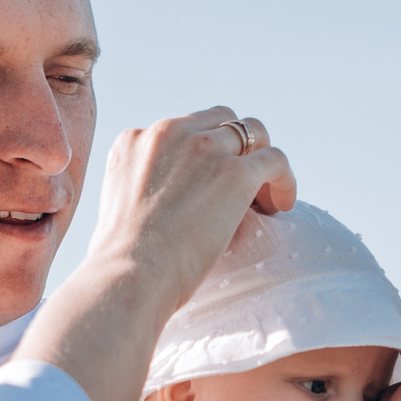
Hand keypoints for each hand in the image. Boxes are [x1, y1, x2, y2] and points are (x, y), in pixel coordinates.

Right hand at [16, 108, 296, 400]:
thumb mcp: (116, 209)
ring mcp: (204, 149)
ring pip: (253, 132)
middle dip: (235, 151)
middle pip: (221, 121)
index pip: (183, 129)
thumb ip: (137, 191)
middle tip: (243, 191)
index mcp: (134, 140)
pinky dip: (283, 180)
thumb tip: (158, 212)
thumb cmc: (118, 265)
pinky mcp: (234, 173)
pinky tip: (281, 207)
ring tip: (265, 201)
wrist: (127, 278)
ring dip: (261, 162)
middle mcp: (168, 132)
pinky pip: (275, 160)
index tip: (210, 187)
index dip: (204, 155)